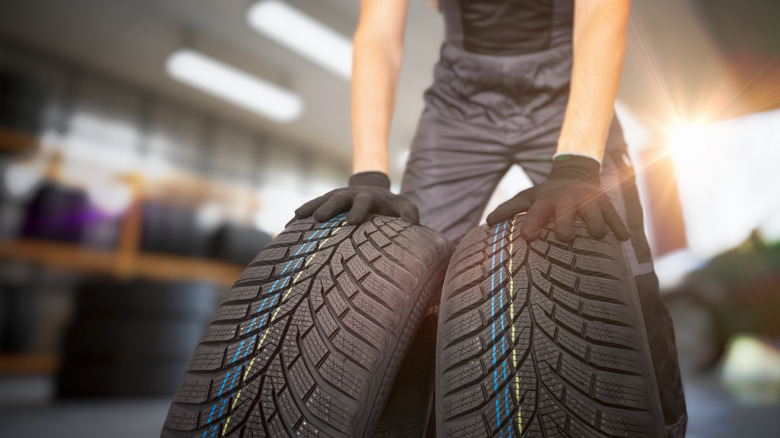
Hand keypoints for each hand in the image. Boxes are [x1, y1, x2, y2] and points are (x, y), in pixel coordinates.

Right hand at [293, 171, 418, 224]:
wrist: (374, 190)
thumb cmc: (391, 206)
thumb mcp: (404, 206)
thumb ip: (410, 214)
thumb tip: (411, 225)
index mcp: (368, 197)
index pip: (363, 202)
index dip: (358, 210)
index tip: (352, 222)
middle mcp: (349, 195)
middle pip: (337, 199)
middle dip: (328, 207)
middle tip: (319, 218)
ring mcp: (335, 197)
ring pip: (320, 201)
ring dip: (309, 208)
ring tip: (295, 219)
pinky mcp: (325, 202)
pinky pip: (310, 208)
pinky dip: (300, 215)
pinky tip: (287, 228)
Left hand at [486, 155, 629, 241]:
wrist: (574, 173)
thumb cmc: (545, 193)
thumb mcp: (527, 197)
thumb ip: (509, 209)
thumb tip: (487, 221)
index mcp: (546, 200)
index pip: (537, 211)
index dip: (532, 222)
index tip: (527, 236)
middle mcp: (567, 199)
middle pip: (567, 211)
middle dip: (566, 222)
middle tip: (564, 236)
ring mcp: (588, 201)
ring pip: (593, 211)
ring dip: (595, 222)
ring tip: (597, 235)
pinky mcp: (604, 203)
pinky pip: (613, 215)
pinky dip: (618, 226)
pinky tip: (622, 238)